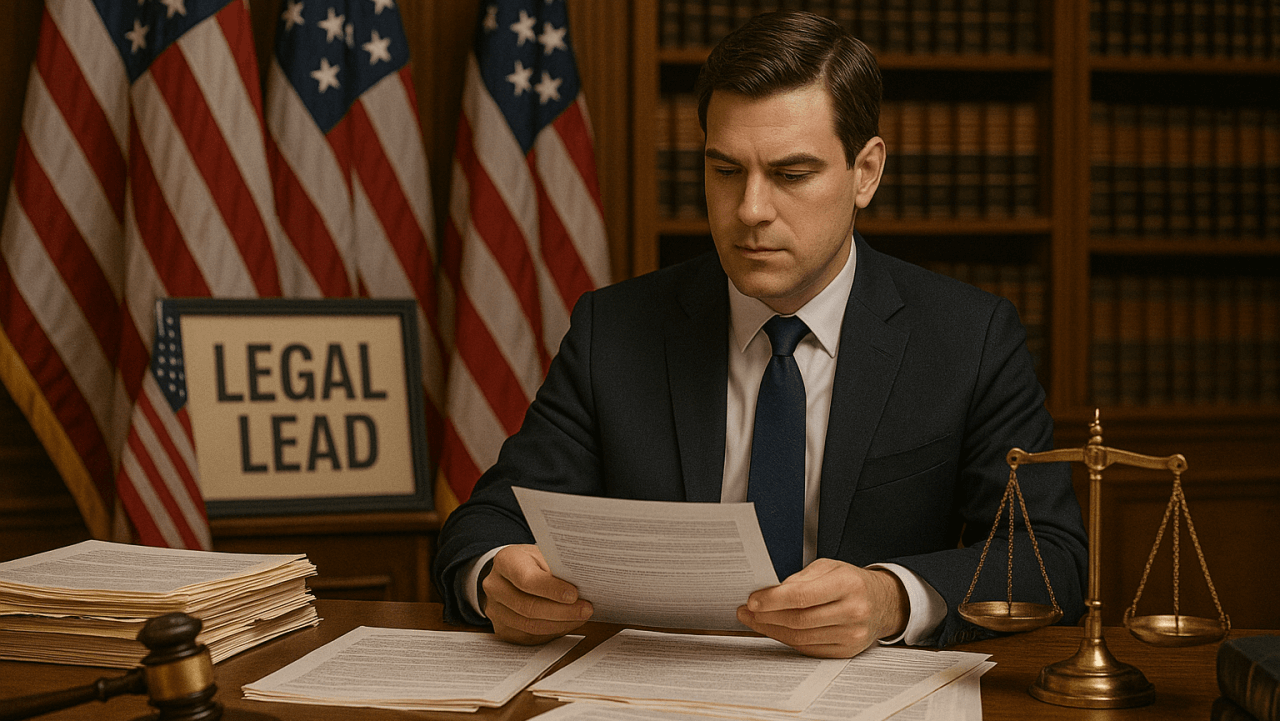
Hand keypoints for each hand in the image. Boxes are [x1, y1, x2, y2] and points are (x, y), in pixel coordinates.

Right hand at [481, 544, 592, 644]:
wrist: (511, 574)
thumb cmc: (532, 563)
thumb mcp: (543, 554)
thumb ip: (558, 568)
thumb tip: (585, 584)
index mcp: (505, 561)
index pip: (526, 579)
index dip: (551, 590)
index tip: (574, 595)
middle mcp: (495, 586)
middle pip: (528, 606)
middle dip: (562, 611)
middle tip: (585, 610)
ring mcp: (495, 610)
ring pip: (530, 625)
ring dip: (560, 624)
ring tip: (580, 617)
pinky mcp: (502, 629)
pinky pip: (529, 636)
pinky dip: (552, 632)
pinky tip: (567, 624)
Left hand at [737, 558, 908, 657]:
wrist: (882, 603)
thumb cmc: (851, 581)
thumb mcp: (828, 567)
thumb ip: (800, 579)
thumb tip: (770, 593)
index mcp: (848, 584)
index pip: (803, 595)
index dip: (774, 600)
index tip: (753, 600)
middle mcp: (853, 612)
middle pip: (799, 619)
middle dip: (767, 616)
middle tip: (747, 610)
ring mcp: (851, 635)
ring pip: (800, 637)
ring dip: (772, 630)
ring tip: (755, 619)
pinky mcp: (846, 651)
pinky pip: (808, 648)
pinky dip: (787, 640)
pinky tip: (774, 630)